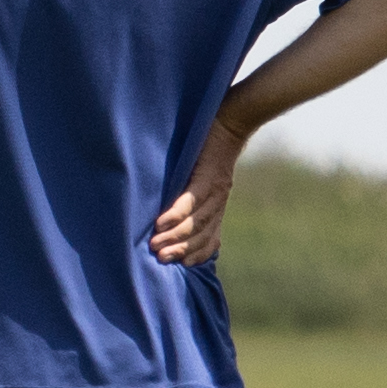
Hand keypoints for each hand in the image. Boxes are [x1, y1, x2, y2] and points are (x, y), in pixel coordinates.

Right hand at [148, 123, 246, 266]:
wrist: (231, 123)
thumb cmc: (210, 150)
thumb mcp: (206, 178)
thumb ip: (194, 197)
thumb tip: (169, 215)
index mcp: (217, 206)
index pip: (210, 239)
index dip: (196, 254)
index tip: (179, 264)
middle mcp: (218, 202)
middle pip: (201, 235)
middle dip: (180, 249)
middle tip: (160, 258)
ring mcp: (214, 191)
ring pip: (195, 221)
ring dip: (175, 235)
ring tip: (156, 243)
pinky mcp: (207, 176)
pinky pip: (191, 200)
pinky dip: (176, 213)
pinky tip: (162, 222)